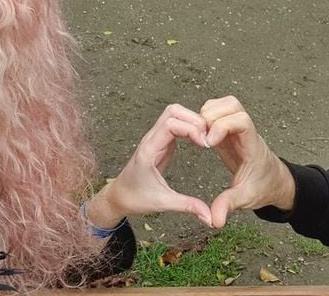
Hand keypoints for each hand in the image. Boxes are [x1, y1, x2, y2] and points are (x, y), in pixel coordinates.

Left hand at [88, 104, 212, 227]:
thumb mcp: (163, 203)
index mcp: (149, 150)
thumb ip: (187, 206)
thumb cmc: (135, 198)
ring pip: (174, 114)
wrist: (119, 197)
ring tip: (206, 138)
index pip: (171, 124)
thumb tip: (210, 217)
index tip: (205, 144)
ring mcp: (155, 138)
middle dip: (194, 119)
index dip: (191, 129)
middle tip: (209, 137)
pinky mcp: (161, 142)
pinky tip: (199, 140)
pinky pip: (176, 124)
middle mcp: (151, 139)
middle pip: (173, 111)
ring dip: (192, 120)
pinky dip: (189, 126)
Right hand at [201, 96, 295, 227]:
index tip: (209, 142)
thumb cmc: (263, 187)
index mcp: (252, 145)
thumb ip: (228, 206)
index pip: (242, 121)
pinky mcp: (230, 130)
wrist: (274, 182)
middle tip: (201, 135)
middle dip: (213, 114)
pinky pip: (219, 112)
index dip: (223, 126)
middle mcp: (246, 132)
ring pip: (225, 104)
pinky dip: (207, 116)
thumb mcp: (245, 199)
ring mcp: (238, 129)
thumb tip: (215, 220)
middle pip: (233, 104)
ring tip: (199, 133)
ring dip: (208, 113)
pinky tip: (201, 134)